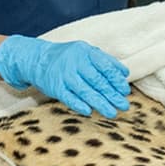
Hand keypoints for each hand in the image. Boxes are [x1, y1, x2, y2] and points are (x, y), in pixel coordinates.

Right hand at [0, 36, 130, 117]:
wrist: (39, 59)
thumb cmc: (70, 58)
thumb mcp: (87, 52)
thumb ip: (106, 61)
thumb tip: (125, 73)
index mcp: (86, 52)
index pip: (105, 66)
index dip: (116, 80)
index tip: (125, 91)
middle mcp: (75, 62)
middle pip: (97, 81)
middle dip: (112, 95)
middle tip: (124, 106)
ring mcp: (64, 75)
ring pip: (85, 91)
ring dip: (100, 103)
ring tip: (112, 113)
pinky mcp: (55, 87)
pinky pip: (68, 97)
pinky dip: (78, 105)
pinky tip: (89, 112)